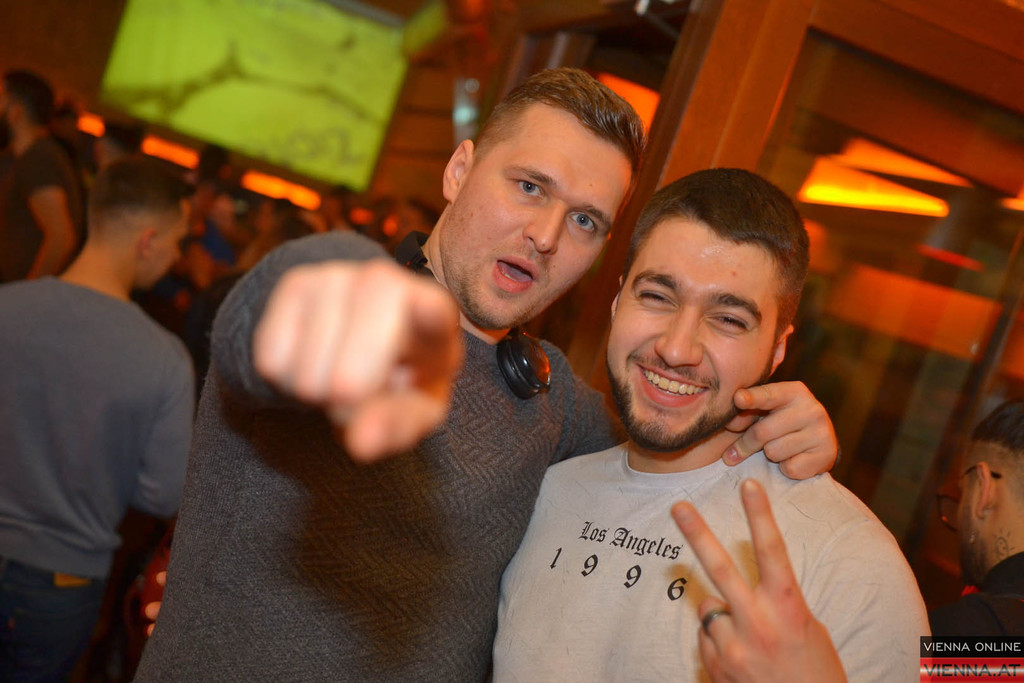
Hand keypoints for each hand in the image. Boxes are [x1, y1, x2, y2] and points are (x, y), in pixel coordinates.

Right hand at [252, 260, 462, 461]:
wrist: (364, 338)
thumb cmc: (402, 377)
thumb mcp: (414, 408)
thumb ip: (396, 426)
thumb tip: (363, 442)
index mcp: (433, 313)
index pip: (432, 309)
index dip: (426, 315)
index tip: (422, 312)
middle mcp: (387, 282)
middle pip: (354, 365)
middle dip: (347, 400)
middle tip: (358, 397)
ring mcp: (338, 275)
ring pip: (306, 370)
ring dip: (314, 393)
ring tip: (337, 376)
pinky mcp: (295, 283)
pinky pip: (271, 358)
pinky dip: (284, 379)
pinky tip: (311, 361)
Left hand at [671, 480, 846, 682]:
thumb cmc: (813, 670)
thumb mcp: (806, 627)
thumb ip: (772, 603)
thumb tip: (728, 591)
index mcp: (789, 608)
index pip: (772, 551)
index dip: (760, 515)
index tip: (748, 483)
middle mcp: (758, 623)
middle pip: (720, 568)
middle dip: (697, 534)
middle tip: (678, 506)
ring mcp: (734, 646)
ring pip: (708, 606)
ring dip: (721, 614)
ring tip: (749, 639)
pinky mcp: (716, 666)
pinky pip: (706, 637)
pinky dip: (718, 641)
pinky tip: (742, 659)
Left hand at [721, 381, 836, 478]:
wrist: (820, 441)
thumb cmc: (783, 421)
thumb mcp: (766, 410)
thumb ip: (747, 413)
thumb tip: (730, 422)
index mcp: (794, 392)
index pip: (767, 395)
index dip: (751, 398)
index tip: (738, 399)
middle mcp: (811, 409)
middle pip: (763, 431)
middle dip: (745, 444)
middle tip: (732, 454)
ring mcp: (821, 432)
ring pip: (774, 451)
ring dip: (770, 454)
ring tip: (779, 447)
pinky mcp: (826, 455)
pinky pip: (790, 468)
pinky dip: (785, 468)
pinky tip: (793, 458)